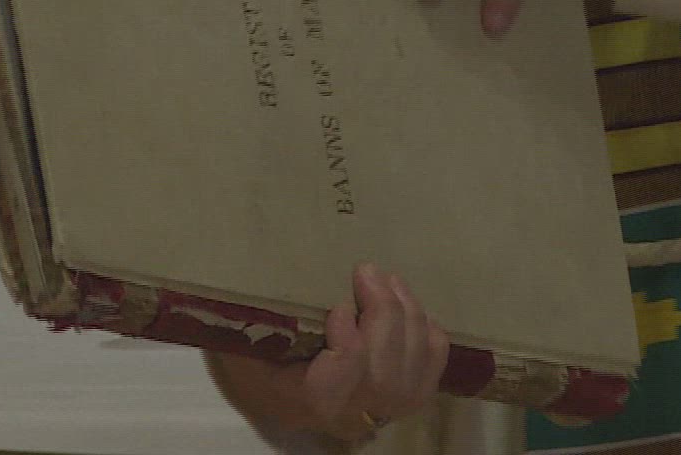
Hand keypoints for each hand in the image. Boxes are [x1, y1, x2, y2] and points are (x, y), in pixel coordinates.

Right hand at [207, 263, 449, 445]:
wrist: (304, 404)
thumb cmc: (269, 373)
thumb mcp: (247, 358)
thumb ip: (252, 330)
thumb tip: (245, 287)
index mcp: (316, 400)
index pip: (346, 372)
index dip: (349, 336)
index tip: (338, 306)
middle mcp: (359, 409)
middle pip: (386, 361)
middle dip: (382, 308)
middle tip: (367, 271)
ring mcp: (392, 404)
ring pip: (414, 355)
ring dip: (406, 309)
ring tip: (388, 280)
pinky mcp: (414, 394)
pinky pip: (434, 358)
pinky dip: (429, 328)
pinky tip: (411, 307)